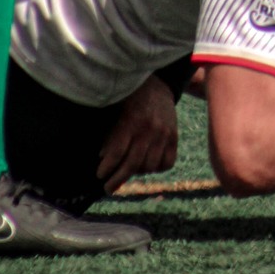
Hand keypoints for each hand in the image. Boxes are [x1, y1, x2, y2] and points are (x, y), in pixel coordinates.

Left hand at [97, 74, 178, 191]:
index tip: (99, 175)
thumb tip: (103, 157)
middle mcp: (149, 129)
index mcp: (132, 119)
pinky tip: (147, 165)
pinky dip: (157, 168)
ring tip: (128, 170)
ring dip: (137, 172)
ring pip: (150, 166)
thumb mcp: (117, 109)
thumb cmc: (132, 97)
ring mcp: (164, 134)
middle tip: (108, 188)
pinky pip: (167, 163)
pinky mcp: (175, 137)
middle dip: (117, 180)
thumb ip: (111, 132)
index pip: (117, 151)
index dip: (107, 167)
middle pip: (132, 164)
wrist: (159, 85)